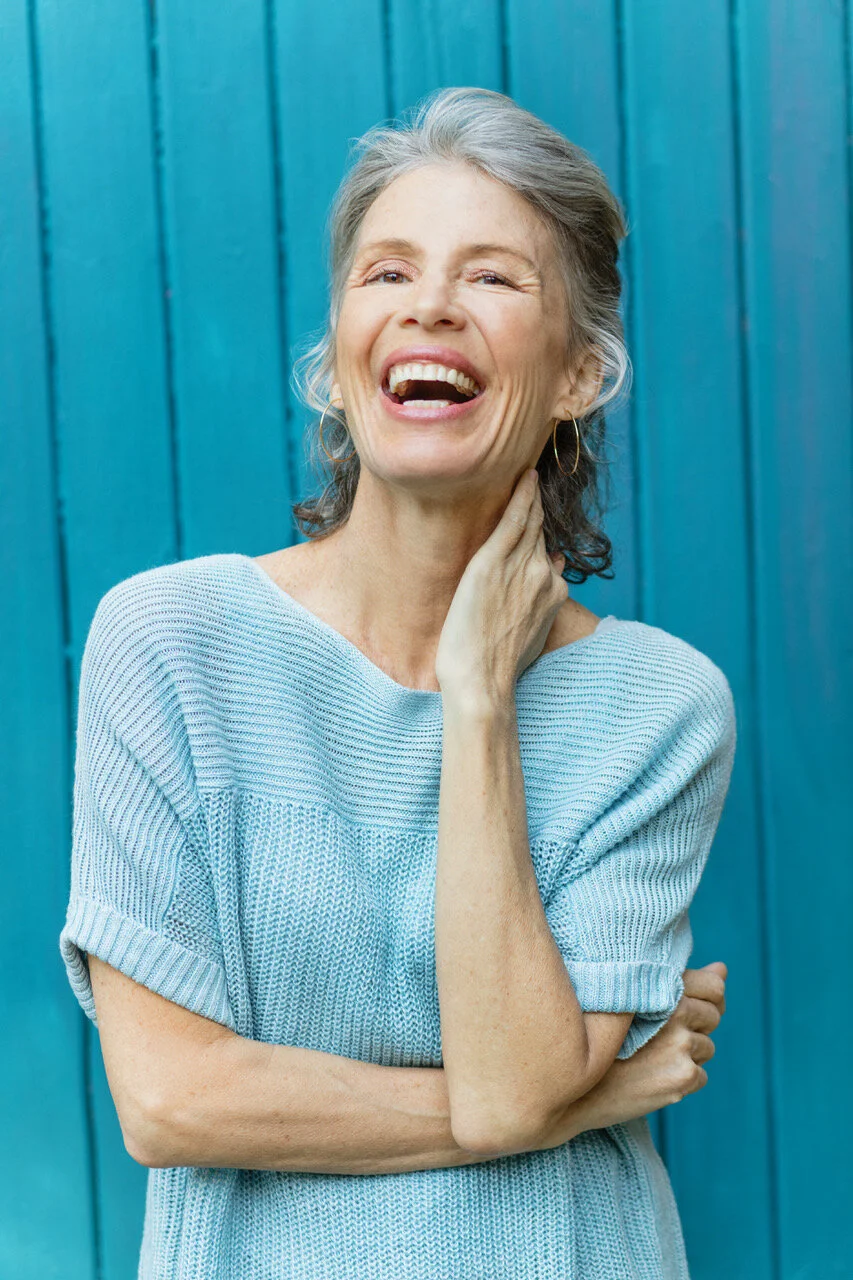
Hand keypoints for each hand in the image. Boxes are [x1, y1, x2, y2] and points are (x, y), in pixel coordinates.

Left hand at [434, 469, 566, 703]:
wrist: (481, 682)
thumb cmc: (496, 666)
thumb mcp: (530, 633)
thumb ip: (539, 603)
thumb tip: (549, 572)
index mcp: (553, 592)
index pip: (549, 553)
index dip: (541, 535)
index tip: (537, 518)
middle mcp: (544, 575)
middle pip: (541, 532)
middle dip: (538, 508)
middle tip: (532, 480)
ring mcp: (522, 567)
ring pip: (530, 521)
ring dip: (530, 496)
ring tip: (526, 474)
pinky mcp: (494, 562)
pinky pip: (513, 519)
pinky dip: (522, 496)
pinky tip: (524, 477)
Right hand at [539, 961, 727, 1144]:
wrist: (574, 1087)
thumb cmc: (600, 1036)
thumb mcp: (634, 998)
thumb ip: (682, 981)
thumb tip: (723, 968)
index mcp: (659, 984)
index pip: (714, 986)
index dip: (709, 998)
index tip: (690, 1008)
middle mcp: (674, 1010)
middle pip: (713, 1017)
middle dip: (696, 1027)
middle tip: (660, 1038)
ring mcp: (681, 1045)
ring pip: (707, 1048)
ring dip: (688, 1055)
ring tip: (651, 1057)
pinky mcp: (684, 1076)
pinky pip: (701, 1076)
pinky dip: (683, 1080)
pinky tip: (652, 1077)